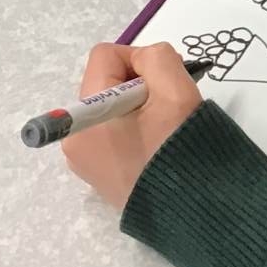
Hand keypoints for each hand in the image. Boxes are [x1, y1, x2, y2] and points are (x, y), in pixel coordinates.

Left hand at [62, 42, 202, 212]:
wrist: (192, 210)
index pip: (105, 56)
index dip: (140, 60)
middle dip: (138, 85)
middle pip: (105, 82)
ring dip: (137, 107)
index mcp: (86, 114)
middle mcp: (74, 137)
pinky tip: (155, 145)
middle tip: (168, 107)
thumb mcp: (175, 90)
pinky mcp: (98, 175)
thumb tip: (142, 61)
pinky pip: (111, 133)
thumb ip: (157, 58)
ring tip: (163, 128)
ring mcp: (84, 160)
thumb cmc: (180, 149)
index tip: (165, 84)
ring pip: (110, 107)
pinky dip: (133, 129)